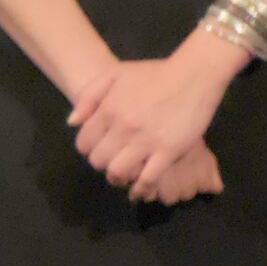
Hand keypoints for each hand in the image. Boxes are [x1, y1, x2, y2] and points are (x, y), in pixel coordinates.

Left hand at [70, 43, 232, 196]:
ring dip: (117, 179)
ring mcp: (146, 140)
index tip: (97, 149)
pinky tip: (139, 192)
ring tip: (123, 178)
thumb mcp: (116, 73)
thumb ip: (89, 96)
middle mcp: (123, 127)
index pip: (84, 142)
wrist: (193, 75)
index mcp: (108, 109)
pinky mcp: (168, 151)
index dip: (88, 149)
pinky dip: (140, 190)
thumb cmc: (154, 74)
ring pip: (118, 173)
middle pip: (99, 160)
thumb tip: (72, 123)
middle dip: (101, 165)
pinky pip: (147, 180)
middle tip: (111, 162)